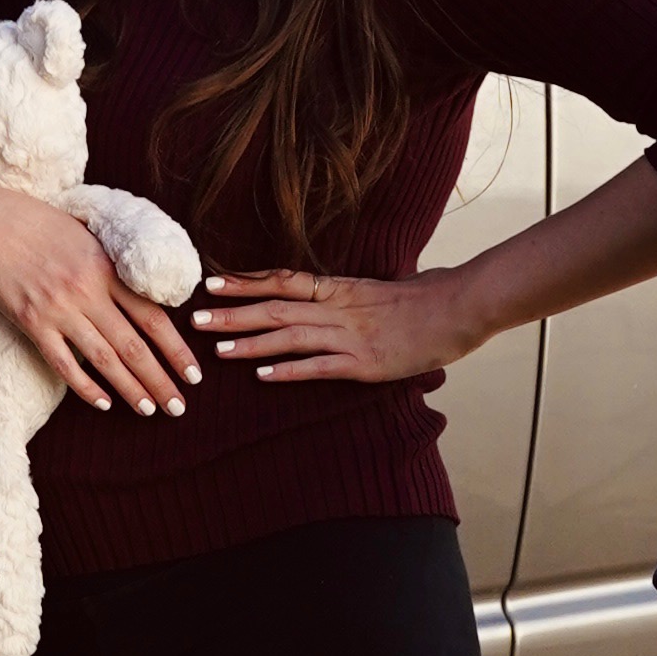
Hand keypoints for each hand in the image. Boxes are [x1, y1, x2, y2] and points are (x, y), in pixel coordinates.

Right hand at [0, 183, 201, 419]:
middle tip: (179, 406)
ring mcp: (58, 309)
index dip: (177, 350)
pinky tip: (103, 403)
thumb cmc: (44, 228)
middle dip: (160, 380)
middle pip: (133, 345)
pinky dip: (84, 387)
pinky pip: (63, 363)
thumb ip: (118, 268)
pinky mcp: (31, 322)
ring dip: (129, 388)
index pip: (153, 318)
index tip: (194, 374)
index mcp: (107, 269)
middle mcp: (87, 291)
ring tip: (149, 409)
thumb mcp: (90, 239)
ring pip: (103, 359)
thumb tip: (153, 295)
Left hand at [191, 261, 479, 390]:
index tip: (212, 282)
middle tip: (197, 318)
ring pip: (290, 336)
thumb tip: (326, 295)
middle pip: (275, 308)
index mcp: (340, 288)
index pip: (283, 280)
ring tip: (218, 349)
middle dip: (234, 313)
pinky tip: (262, 375)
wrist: (459, 307)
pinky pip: (319, 366)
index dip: (245, 282)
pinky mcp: (364, 363)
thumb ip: (349, 295)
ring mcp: (350, 336)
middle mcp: (338, 308)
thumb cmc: (425, 297)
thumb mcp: (380, 289)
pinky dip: (289, 370)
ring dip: (251, 342)